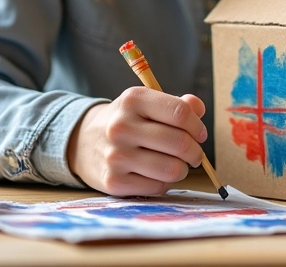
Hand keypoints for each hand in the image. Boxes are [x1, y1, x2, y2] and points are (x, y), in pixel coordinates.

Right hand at [67, 87, 206, 195]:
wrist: (85, 141)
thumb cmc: (128, 120)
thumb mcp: (148, 103)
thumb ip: (177, 104)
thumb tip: (199, 109)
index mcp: (134, 99)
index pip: (179, 112)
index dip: (197, 125)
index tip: (200, 133)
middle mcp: (121, 126)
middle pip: (179, 142)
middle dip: (196, 151)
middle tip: (195, 154)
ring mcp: (115, 156)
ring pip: (171, 169)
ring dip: (183, 169)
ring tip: (178, 164)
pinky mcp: (113, 182)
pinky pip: (157, 187)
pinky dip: (165, 182)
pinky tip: (158, 174)